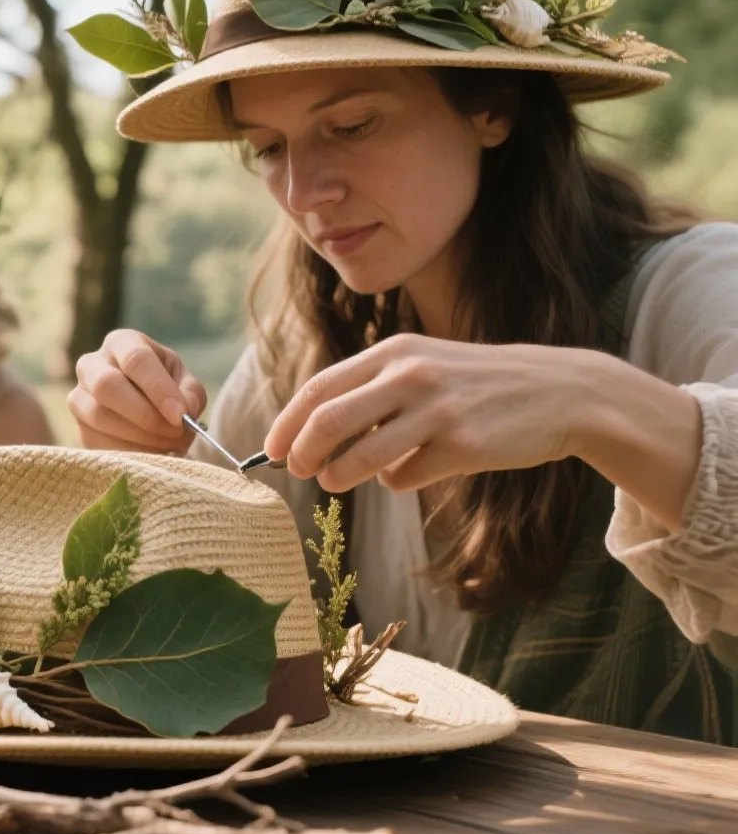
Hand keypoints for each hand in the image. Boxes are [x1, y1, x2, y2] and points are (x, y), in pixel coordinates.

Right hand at [66, 330, 208, 452]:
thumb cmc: (166, 389)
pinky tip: (151, 453)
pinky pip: (97, 442)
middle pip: (107, 385)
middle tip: (174, 431)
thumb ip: (190, 393)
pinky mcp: (79, 427)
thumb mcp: (185, 383)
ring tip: (169, 444)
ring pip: (99, 416)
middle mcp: (91, 364)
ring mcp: (79, 397)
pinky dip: (129, 452)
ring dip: (139, 436)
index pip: (136, 359)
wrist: (145, 410)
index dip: (158, 388)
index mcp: (121, 343)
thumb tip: (184, 411)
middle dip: (145, 414)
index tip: (180, 414)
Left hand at [264, 334, 611, 494]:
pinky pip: (405, 476)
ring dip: (338, 476)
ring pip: (360, 456)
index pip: (319, 388)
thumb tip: (312, 431)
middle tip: (296, 470)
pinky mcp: (463, 445)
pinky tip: (411, 472)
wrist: (560, 392)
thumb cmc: (477, 384)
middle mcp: (411, 376)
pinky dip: (396, 481)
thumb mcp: (423, 365)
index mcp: (394, 352)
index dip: (287, 422)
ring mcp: (438, 410)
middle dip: (302, 452)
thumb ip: (371, 389)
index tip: (272, 448)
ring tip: (334, 481)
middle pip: (328, 421)